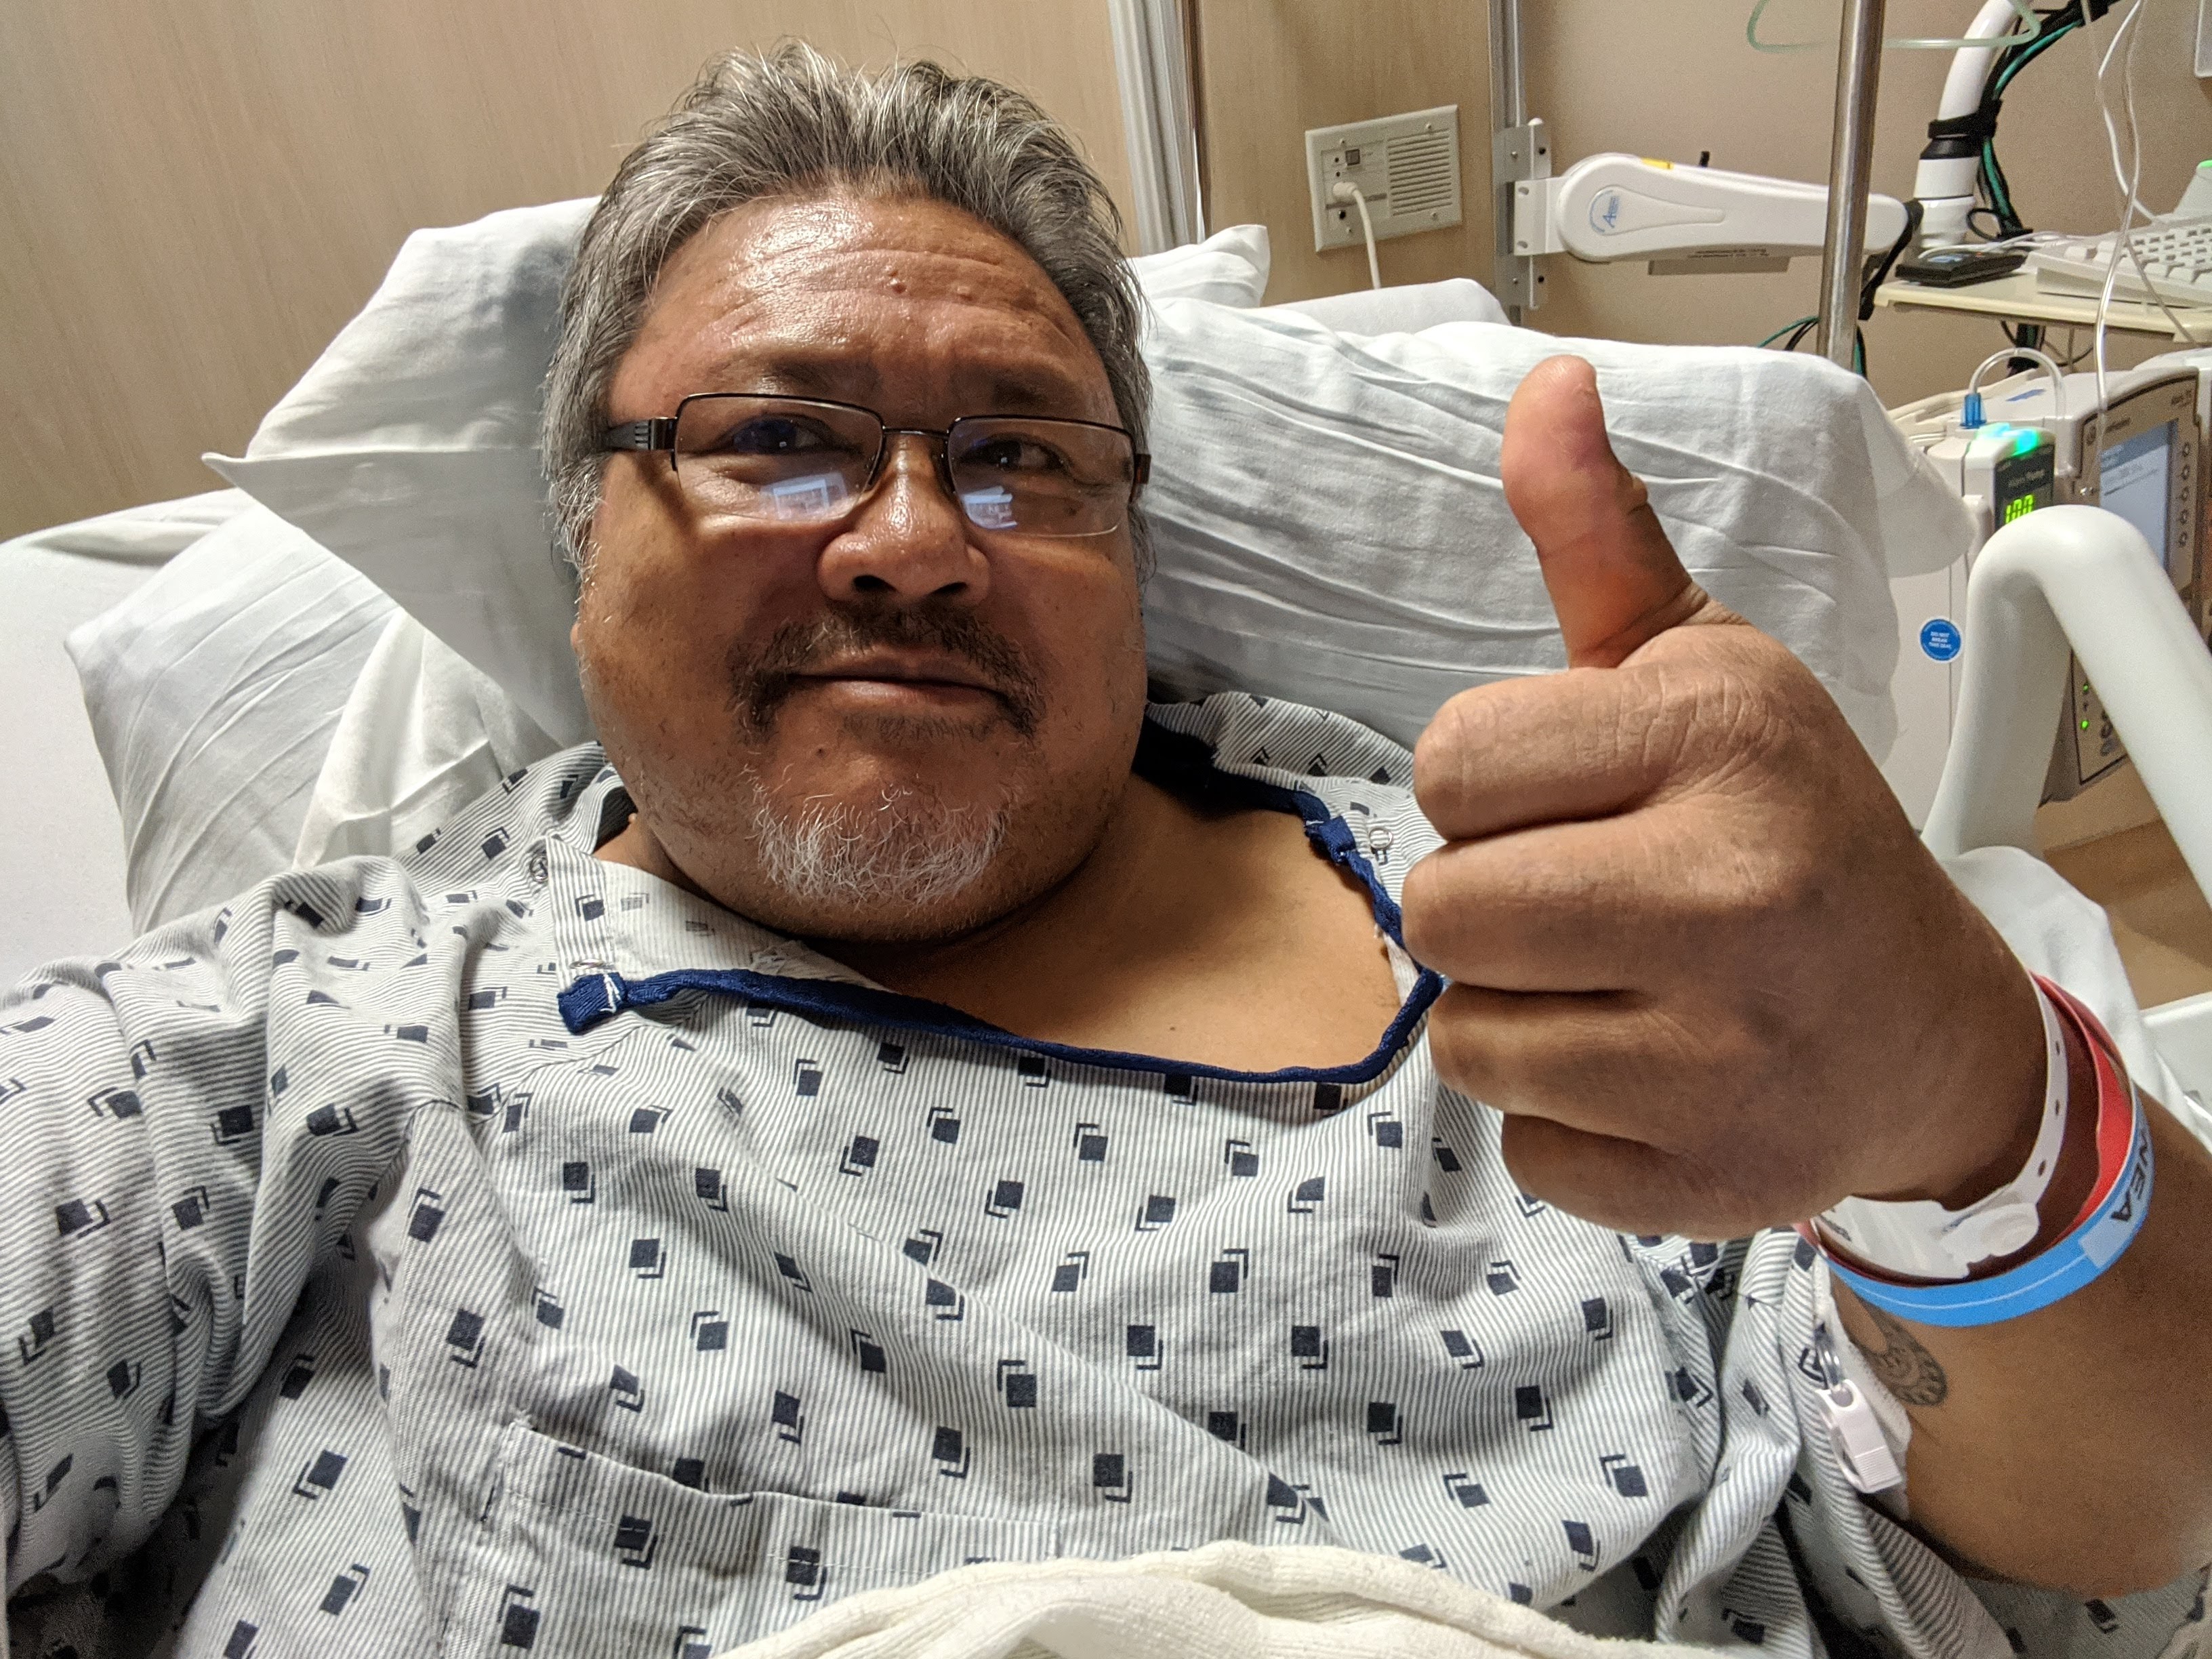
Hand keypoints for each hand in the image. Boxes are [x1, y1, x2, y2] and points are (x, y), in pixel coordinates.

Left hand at [1402, 356, 2045, 1238]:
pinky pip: (1526, 1150)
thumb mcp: (1705, 663)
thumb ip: (1598, 537)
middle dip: (1491, 905)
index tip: (1578, 800)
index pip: (1448, 764)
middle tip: (1592, 902)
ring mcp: (1728, 1052)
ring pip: (1470, 1041)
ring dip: (1520, 1017)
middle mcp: (1731, 891)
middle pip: (1441, 911)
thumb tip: (1544, 388)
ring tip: (1623, 989)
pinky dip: (1567, 1122)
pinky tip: (1653, 1075)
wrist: (1926, 1024)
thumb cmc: (1787, 824)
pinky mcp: (1714, 1177)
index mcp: (1719, 736)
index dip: (1490, 788)